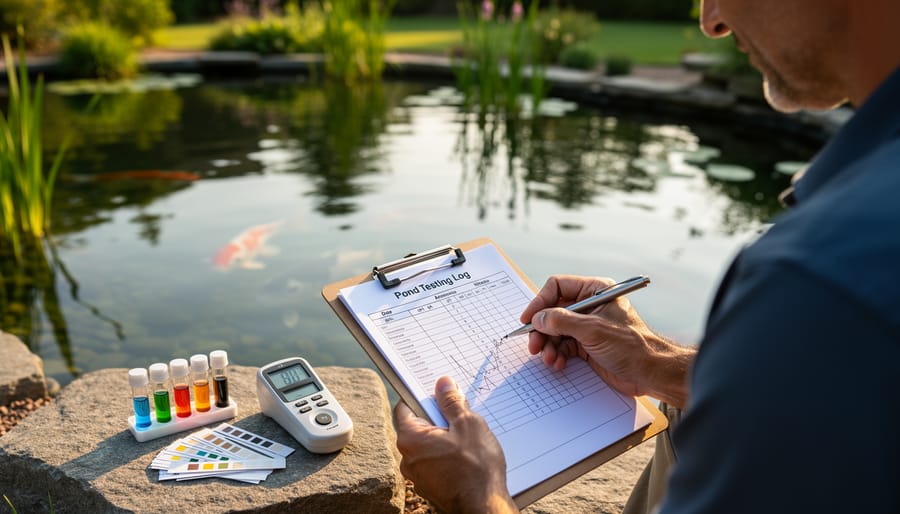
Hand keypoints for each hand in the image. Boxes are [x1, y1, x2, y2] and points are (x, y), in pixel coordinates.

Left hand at [394, 376, 518, 513]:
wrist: (484, 507)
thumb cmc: (475, 468)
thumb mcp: (467, 424)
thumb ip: (452, 402)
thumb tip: (443, 383)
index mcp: (410, 439)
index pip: (406, 407)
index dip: (422, 396)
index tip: (438, 391)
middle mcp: (408, 459)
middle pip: (419, 426)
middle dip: (439, 418)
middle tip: (461, 414)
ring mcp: (419, 476)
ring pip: (429, 446)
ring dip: (445, 438)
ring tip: (468, 438)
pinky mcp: (431, 487)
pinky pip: (435, 462)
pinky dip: (448, 456)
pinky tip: (468, 457)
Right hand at [521, 275, 693, 407]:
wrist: (650, 373)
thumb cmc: (631, 346)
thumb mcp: (592, 329)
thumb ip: (561, 321)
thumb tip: (538, 318)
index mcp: (596, 290)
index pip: (559, 287)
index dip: (540, 301)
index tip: (528, 319)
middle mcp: (590, 305)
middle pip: (553, 310)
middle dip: (542, 329)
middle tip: (534, 345)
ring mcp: (587, 326)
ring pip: (555, 330)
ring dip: (548, 345)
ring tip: (548, 358)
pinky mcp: (587, 345)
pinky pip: (563, 346)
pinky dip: (556, 354)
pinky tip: (557, 363)